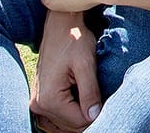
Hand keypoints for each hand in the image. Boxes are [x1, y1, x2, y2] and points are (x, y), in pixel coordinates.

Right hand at [29, 11, 101, 131]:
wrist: (60, 26)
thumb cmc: (74, 40)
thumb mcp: (85, 64)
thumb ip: (89, 91)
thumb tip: (94, 116)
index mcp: (49, 98)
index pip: (79, 121)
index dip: (98, 114)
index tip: (111, 102)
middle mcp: (38, 105)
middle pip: (71, 125)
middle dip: (90, 116)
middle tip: (105, 99)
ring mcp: (37, 104)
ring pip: (64, 124)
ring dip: (80, 116)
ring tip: (95, 99)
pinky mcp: (41, 99)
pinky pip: (56, 119)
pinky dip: (70, 115)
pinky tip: (83, 103)